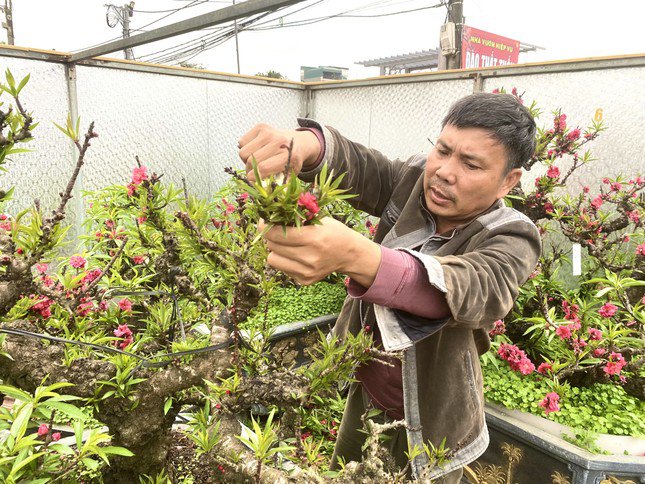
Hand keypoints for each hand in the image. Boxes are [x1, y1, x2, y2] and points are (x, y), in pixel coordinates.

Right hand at [238, 124, 321, 181]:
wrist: (297, 142)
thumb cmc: (291, 162)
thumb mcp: (289, 175)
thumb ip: (277, 185)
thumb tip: (264, 195)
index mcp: (287, 155)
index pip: (263, 168)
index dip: (253, 178)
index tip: (251, 182)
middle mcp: (278, 141)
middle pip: (250, 160)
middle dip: (249, 170)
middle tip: (254, 173)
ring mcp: (269, 132)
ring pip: (243, 152)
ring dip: (245, 160)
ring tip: (256, 161)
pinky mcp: (260, 127)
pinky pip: (241, 142)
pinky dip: (245, 148)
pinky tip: (256, 150)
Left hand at [261, 217, 380, 286]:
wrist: (349, 254)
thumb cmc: (333, 232)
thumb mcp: (319, 219)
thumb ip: (296, 217)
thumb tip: (271, 212)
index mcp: (314, 238)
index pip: (277, 234)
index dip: (266, 226)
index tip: (264, 221)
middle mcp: (310, 258)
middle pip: (272, 246)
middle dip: (271, 236)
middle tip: (277, 230)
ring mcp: (307, 272)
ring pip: (272, 259)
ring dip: (276, 250)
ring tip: (287, 244)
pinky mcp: (304, 281)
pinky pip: (282, 268)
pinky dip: (285, 260)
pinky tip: (296, 255)